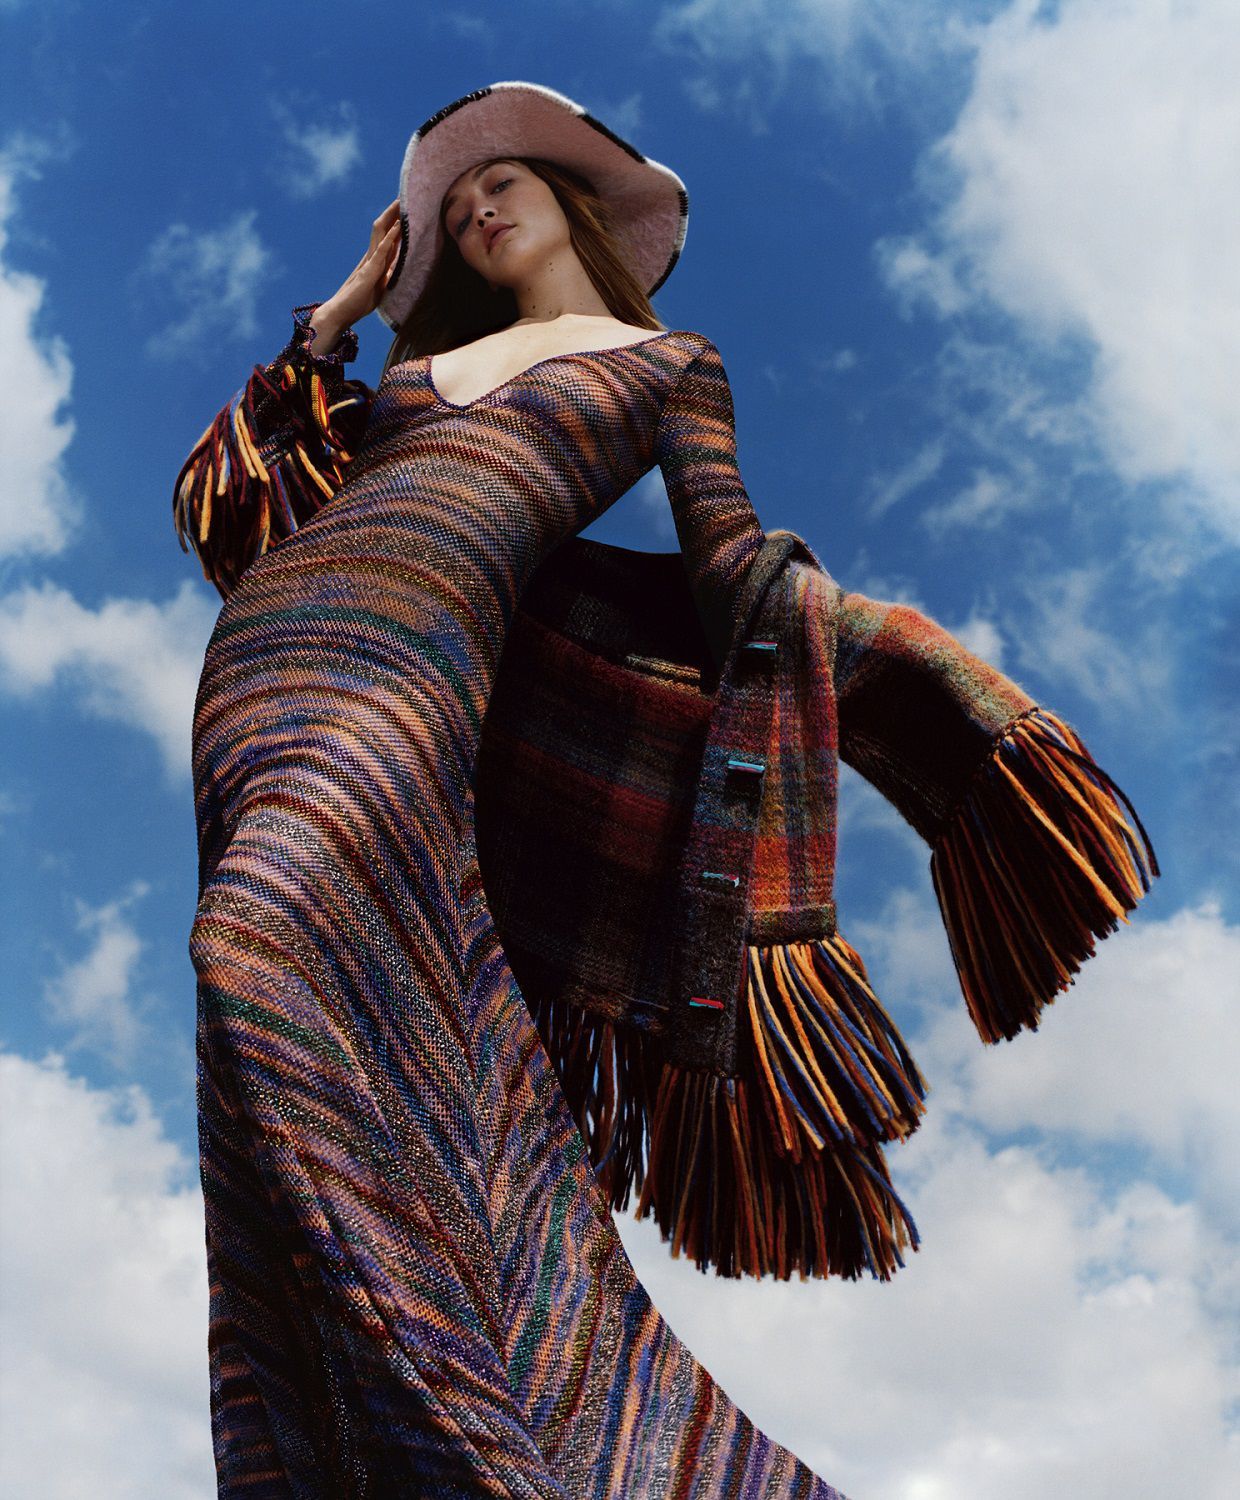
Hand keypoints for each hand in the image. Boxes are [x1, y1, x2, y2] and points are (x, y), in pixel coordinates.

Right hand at [318, 198, 402, 329]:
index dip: (397, 223)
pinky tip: (398, 228)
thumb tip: (396, 267)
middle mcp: (371, 257)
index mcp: (375, 261)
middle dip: (395, 213)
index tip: (408, 210)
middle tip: (407, 197)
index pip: (388, 237)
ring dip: (393, 219)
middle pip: (384, 229)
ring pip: (382, 234)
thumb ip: (386, 274)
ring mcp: (369, 263)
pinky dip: (391, 238)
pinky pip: (381, 252)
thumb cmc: (358, 302)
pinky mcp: (369, 272)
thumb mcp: (379, 286)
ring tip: (403, 204)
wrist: (340, 313)